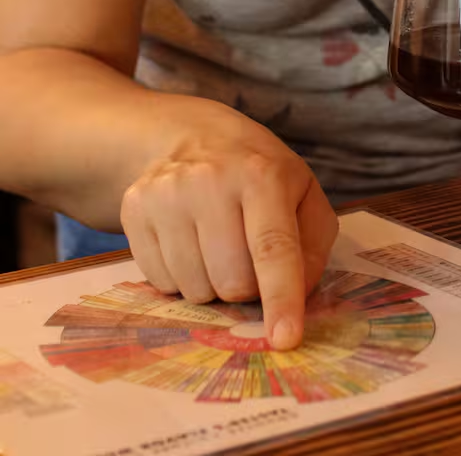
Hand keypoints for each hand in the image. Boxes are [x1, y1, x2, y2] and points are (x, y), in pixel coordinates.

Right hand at [120, 101, 337, 350]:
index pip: (273, 248)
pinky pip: (160, 283)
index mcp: (262, 174)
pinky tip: (190, 242)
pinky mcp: (134, 209)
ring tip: (218, 244)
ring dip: (213, 284)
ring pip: (195, 289)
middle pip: (232, 281)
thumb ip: (312, 244)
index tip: (285, 339)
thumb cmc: (258, 172)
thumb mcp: (302, 192)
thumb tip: (297, 296)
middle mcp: (210, 181)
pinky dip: (182, 277)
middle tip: (249, 258)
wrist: (191, 135)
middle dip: (247, 288)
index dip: (281, 298)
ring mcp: (166, 194)